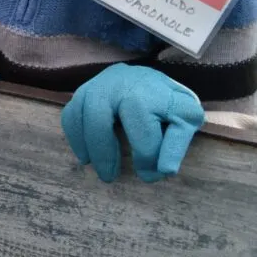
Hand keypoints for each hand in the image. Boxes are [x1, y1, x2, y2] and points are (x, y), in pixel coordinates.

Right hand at [61, 63, 204, 183]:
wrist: (146, 78)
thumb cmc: (166, 105)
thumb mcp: (184, 119)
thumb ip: (177, 143)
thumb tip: (165, 170)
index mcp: (159, 93)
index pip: (151, 130)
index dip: (151, 158)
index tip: (151, 175)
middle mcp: (129, 83)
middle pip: (107, 117)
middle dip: (106, 153)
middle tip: (110, 177)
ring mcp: (103, 83)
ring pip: (88, 113)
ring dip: (90, 147)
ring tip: (96, 168)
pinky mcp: (85, 89)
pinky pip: (71, 112)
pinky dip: (74, 136)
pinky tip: (84, 155)